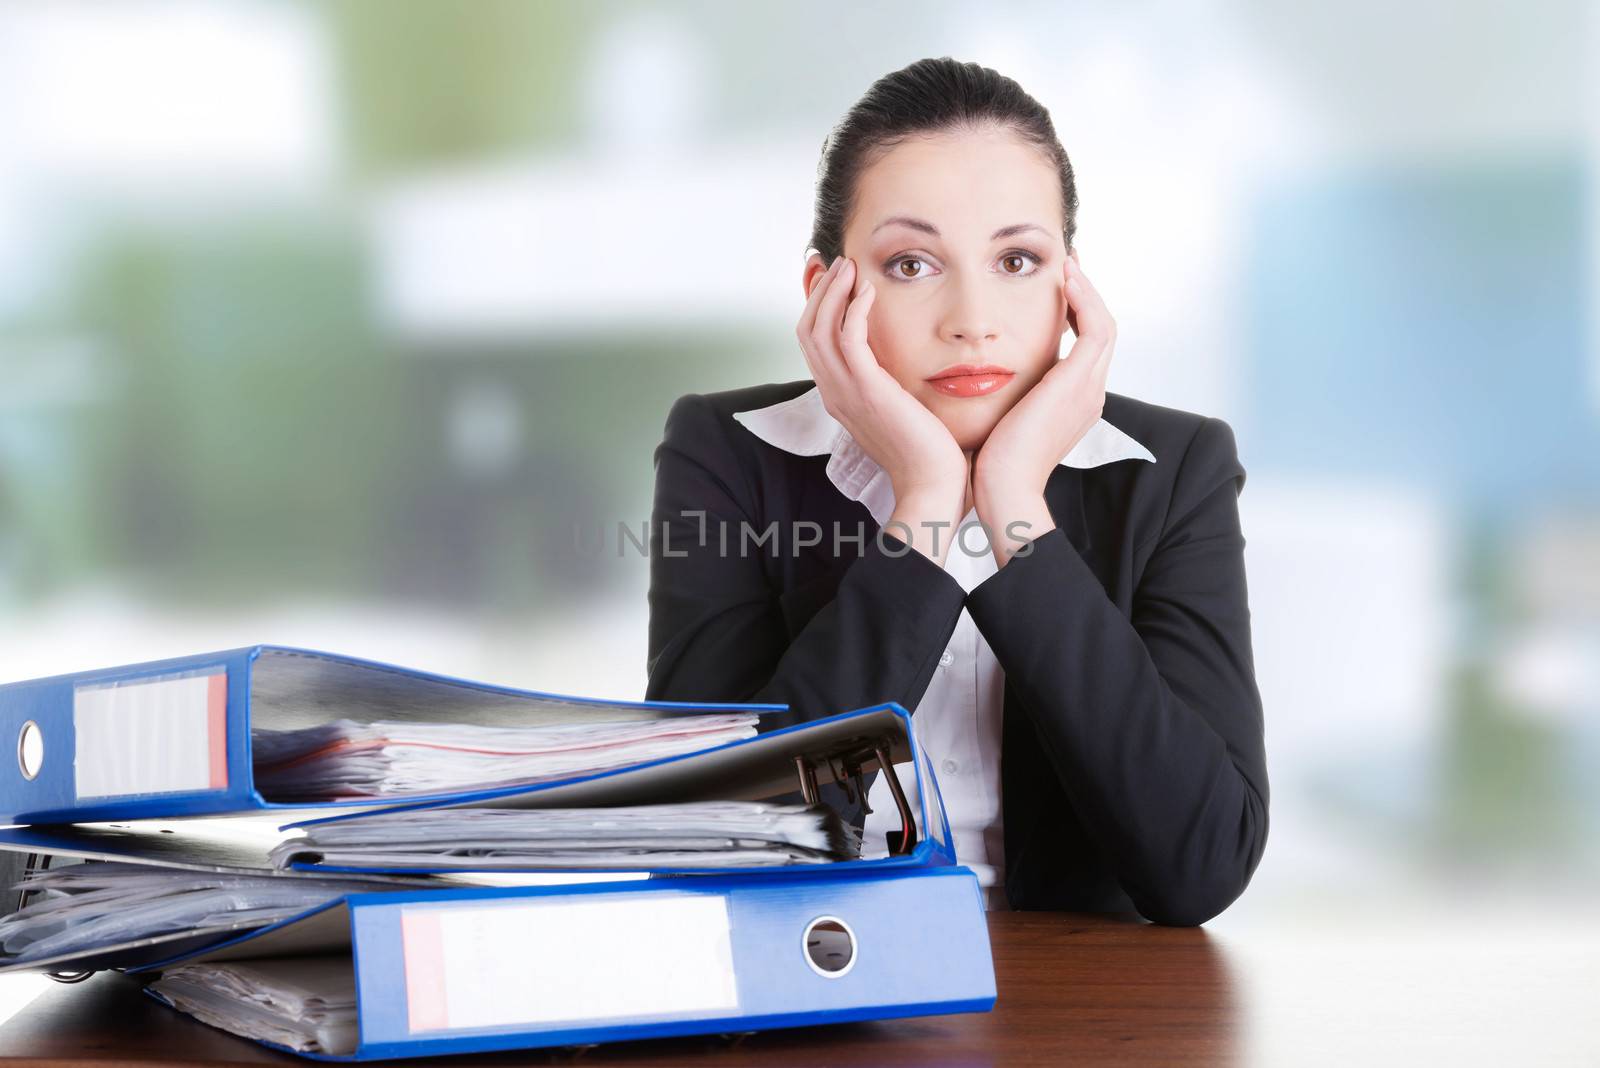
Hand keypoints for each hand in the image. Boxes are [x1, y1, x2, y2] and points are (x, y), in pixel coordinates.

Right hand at [796, 255, 969, 550]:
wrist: (935, 486)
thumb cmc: (929, 453)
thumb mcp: (902, 411)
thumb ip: (892, 385)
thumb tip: (904, 365)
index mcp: (840, 397)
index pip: (813, 343)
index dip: (819, 306)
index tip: (837, 278)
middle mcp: (835, 393)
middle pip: (807, 329)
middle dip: (821, 291)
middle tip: (839, 262)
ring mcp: (847, 393)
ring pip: (819, 329)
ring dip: (834, 291)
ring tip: (851, 266)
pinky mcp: (868, 391)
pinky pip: (848, 339)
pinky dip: (853, 310)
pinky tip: (869, 292)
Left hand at [973, 249, 1116, 563]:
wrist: (1003, 490)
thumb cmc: (991, 466)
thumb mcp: (1001, 422)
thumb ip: (1003, 398)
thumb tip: (979, 381)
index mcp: (1073, 405)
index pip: (1083, 351)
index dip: (1074, 318)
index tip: (1054, 294)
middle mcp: (1089, 394)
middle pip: (1100, 333)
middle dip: (1085, 298)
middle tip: (1067, 267)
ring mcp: (1089, 388)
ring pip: (1104, 324)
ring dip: (1087, 291)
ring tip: (1066, 265)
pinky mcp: (1078, 380)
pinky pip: (1096, 325)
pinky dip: (1084, 299)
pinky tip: (1062, 279)